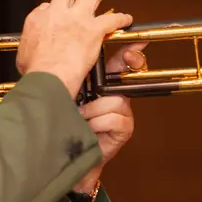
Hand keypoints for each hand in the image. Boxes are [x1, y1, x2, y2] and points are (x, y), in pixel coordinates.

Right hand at [16, 0, 132, 97]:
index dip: (53, 7)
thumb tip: (32, 42)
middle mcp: (58, 13)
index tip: (55, 9)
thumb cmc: (36, 69)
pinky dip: (121, 18)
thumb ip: (30, 42)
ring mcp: (78, 19)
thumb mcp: (23, 53)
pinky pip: (112, 19)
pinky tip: (126, 18)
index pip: (46, 6)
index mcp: (38, 19)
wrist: (48, 75)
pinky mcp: (94, 29)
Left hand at [72, 43, 146, 192]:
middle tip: (95, 90)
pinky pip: (113, 118)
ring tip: (81, 119)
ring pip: (112, 101)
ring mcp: (123, 113)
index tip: (133, 47)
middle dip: (108, 86)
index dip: (130, 54)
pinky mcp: (125, 128)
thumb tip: (70, 58)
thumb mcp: (70, 97)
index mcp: (105, 87)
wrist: (71, 155)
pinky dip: (97, 124)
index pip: (122, 64)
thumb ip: (75, 79)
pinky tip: (89, 129)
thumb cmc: (68, 124)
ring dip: (92, 112)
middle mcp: (117, 98)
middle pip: (121, 81)